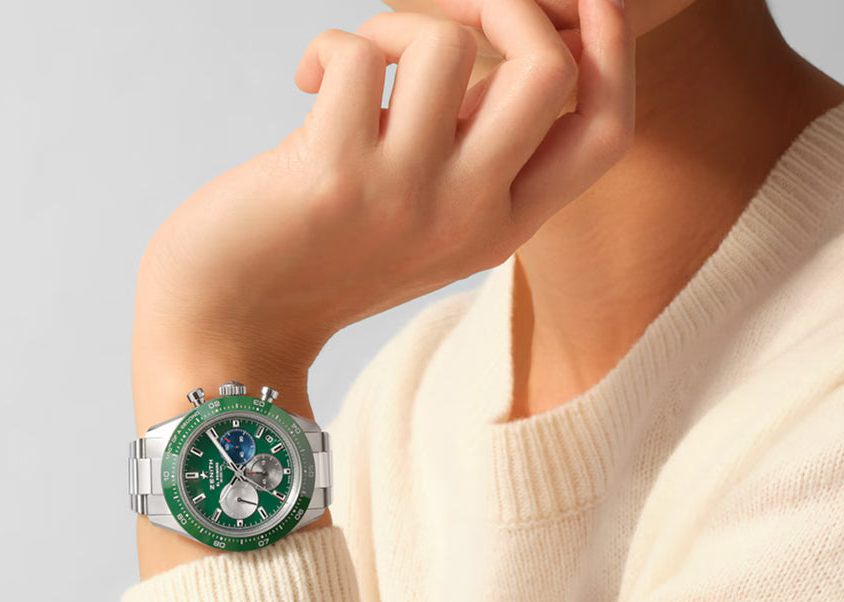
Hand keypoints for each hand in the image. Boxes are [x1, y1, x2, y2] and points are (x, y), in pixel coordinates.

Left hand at [132, 0, 633, 386]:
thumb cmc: (320, 259)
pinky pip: (359, 54)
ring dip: (398, 23)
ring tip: (355, 67)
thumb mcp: (424, 220)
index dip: (613, 49)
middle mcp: (467, 218)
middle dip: (510, 3)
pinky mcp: (334, 176)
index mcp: (500, 230)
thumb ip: (475, 151)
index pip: (605, 133)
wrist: (230, 327)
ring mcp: (404, 199)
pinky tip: (307, 83)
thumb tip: (506, 40)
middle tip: (449, 16)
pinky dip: (329, 48)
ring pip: (449, 44)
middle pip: (551, 71)